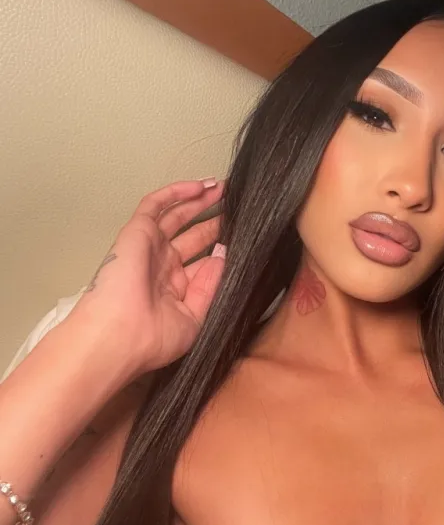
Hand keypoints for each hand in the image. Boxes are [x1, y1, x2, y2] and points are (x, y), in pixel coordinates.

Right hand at [69, 179, 225, 378]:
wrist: (120, 336)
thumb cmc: (151, 339)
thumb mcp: (194, 318)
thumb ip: (209, 287)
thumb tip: (222, 257)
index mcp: (173, 289)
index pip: (201, 261)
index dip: (220, 247)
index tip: (244, 236)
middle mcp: (161, 266)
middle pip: (193, 234)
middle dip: (214, 219)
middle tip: (237, 205)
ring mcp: (150, 247)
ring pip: (177, 215)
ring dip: (199, 200)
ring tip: (224, 188)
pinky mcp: (138, 232)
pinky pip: (156, 204)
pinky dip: (176, 191)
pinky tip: (201, 185)